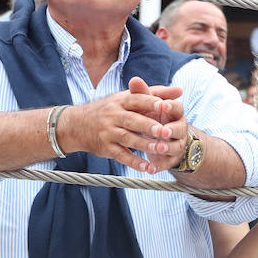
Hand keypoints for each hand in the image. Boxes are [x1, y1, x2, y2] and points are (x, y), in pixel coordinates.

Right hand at [61, 76, 184, 173]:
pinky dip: (134, 162)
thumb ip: (154, 93)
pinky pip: (121, 155)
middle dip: (149, 126)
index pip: (136, 100)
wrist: (77, 125)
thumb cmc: (111, 109)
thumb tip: (180, 90)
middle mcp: (113, 115)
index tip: (165, 105)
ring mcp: (108, 132)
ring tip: (160, 149)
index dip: (150, 102)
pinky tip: (147, 167)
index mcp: (120, 101)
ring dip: (144, 145)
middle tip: (165, 131)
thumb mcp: (127, 97)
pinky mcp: (106, 148)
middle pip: (132, 120)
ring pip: (128, 139)